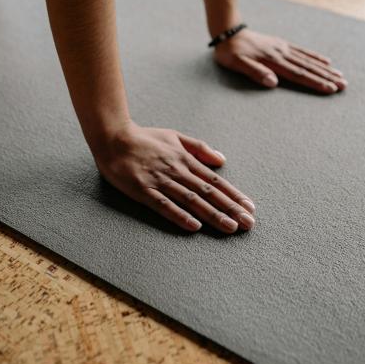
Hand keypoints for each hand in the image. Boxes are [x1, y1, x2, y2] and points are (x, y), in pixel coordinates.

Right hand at [91, 121, 255, 233]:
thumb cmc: (145, 138)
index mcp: (185, 159)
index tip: (249, 207)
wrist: (114, 137)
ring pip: (191, 200)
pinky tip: (194, 227)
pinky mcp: (143, 190)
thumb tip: (222, 158)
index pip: (215, 180)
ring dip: (212, 214)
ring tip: (230, 227)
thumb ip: (199, 148)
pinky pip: (164, 205)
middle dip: (230, 209)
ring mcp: (161, 181)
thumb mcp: (175, 135)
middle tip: (248, 223)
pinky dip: (180, 216)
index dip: (233, 195)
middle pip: (208, 192)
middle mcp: (177, 171)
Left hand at [213, 28, 346, 93]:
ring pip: (308, 60)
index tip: (330, 89)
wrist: (228, 31)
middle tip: (344, 85)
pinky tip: (326, 61)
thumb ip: (255, 72)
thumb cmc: (230, 52)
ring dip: (325, 69)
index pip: (298, 74)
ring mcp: (283, 48)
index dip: (315, 82)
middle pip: (308, 67)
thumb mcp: (237, 64)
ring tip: (340, 75)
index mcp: (272, 61)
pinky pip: (302, 51)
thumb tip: (274, 83)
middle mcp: (281, 54)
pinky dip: (315, 56)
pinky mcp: (281, 44)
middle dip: (327, 77)